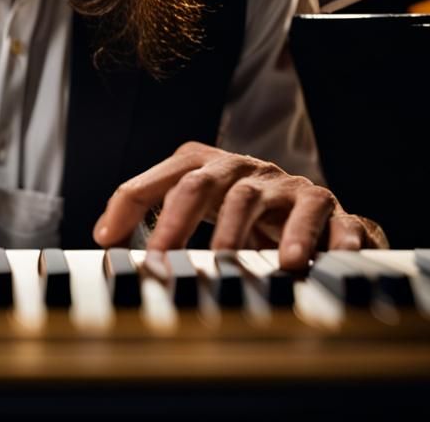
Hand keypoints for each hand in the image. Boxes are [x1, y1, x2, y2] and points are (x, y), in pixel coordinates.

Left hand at [93, 141, 385, 270]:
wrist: (316, 212)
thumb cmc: (247, 212)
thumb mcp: (203, 208)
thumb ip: (156, 217)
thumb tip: (103, 239)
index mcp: (212, 165)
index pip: (167, 175)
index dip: (133, 201)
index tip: (108, 242)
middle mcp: (245, 169)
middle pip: (205, 183)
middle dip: (178, 222)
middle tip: (161, 260)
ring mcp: (285, 185)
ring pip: (257, 198)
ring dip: (241, 231)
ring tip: (228, 262)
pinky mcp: (326, 207)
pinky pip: (324, 218)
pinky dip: (317, 239)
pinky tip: (306, 263)